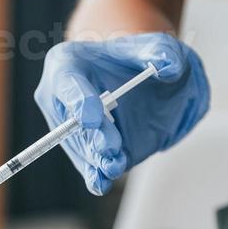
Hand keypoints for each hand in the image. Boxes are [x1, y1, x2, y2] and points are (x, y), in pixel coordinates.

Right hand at [33, 32, 209, 194]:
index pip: (66, 83)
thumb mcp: (152, 46)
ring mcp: (67, 126)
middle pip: (71, 123)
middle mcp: (59, 98)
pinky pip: (85, 164)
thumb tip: (169, 66)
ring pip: (81, 147)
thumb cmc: (134, 59)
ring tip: (115, 165)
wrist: (132, 79)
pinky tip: (101, 182)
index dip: (79, 102)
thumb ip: (162, 51)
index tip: (93, 118)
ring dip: (98, 159)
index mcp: (66, 64)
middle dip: (93, 137)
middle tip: (111, 148)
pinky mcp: (82, 147)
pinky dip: (94, 174)